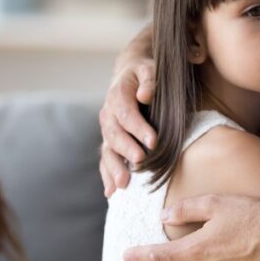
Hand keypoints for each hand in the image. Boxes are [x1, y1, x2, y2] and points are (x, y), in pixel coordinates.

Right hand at [99, 32, 156, 197]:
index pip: (126, 114)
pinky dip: (107, 175)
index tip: (153, 141)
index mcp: (117, 96)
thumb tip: (145, 95)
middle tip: (140, 162)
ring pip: (107, 150)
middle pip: (114, 135)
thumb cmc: (145, 73)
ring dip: (114, 168)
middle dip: (127, 150)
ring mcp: (107, 130)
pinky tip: (111, 192)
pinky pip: (106, 159)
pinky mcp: (109, 141)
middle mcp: (108, 114)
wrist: (130, 74)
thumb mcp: (149, 68)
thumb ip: (149, 79)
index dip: (138, 128)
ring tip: (123, 185)